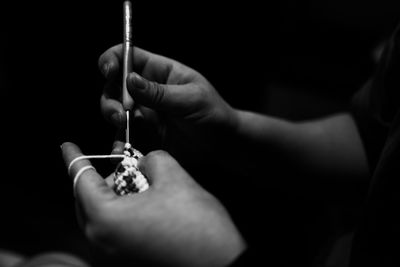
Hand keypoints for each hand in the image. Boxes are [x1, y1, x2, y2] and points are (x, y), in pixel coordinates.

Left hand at [61, 142, 244, 266]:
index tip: (67, 146)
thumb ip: (152, 159)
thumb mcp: (174, 178)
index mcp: (105, 218)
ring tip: (142, 180)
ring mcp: (114, 253)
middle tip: (124, 162)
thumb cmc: (196, 225)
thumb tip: (145, 161)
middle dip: (105, 175)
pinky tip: (147, 200)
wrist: (220, 262)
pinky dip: (125, 209)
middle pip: (89, 198)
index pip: (81, 179)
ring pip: (104, 212)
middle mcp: (102, 240)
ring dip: (118, 192)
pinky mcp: (128, 258)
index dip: (75, 157)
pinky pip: (115, 227)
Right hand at [98, 45, 238, 163]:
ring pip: (114, 110)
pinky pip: (123, 136)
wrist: (221, 145)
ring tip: (123, 127)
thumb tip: (129, 79)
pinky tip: (122, 150)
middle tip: (122, 114)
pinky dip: (119, 142)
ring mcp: (143, 113)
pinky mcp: (143, 135)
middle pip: (114, 85)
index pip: (128, 56)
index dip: (113, 60)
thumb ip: (159, 93)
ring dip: (112, 117)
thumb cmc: (213, 114)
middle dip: (110, 97)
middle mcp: (146, 91)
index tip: (109, 72)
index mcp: (159, 72)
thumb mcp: (190, 99)